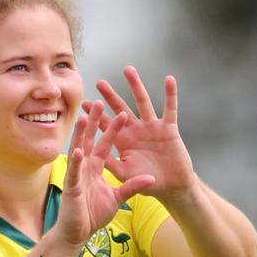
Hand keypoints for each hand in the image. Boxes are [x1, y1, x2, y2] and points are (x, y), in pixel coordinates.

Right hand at [56, 100, 154, 245]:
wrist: (78, 232)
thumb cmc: (93, 214)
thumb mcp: (118, 198)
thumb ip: (132, 187)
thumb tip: (150, 178)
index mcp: (95, 168)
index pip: (105, 144)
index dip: (113, 130)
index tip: (121, 113)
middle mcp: (85, 167)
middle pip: (90, 140)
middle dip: (95, 122)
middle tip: (100, 102)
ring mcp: (77, 175)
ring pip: (78, 150)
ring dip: (81, 134)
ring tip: (83, 117)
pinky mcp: (71, 187)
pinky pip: (74, 172)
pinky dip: (75, 162)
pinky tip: (77, 150)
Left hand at [83, 66, 195, 201]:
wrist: (172, 187)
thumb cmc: (147, 182)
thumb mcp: (124, 174)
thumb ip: (111, 165)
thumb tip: (93, 155)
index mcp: (123, 141)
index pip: (106, 125)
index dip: (96, 116)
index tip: (84, 104)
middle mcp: (136, 130)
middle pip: (121, 108)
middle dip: (110, 96)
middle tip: (100, 83)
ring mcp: (152, 127)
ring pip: (143, 102)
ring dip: (135, 86)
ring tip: (128, 70)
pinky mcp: (169, 128)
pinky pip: (170, 108)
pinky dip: (170, 94)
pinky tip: (169, 80)